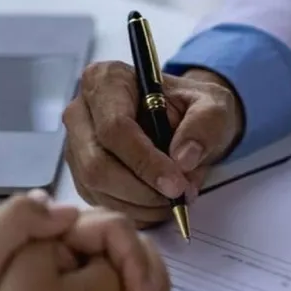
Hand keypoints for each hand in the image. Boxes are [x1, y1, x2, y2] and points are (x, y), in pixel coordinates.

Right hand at [63, 61, 243, 226]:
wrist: (186, 122)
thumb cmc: (193, 108)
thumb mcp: (213, 106)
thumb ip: (204, 125)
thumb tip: (183, 158)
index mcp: (107, 81)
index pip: (115, 128)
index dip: (145, 161)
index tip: (176, 184)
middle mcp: (81, 112)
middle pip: (97, 164)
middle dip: (142, 190)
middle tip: (179, 196)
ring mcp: (77, 145)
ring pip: (97, 187)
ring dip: (141, 204)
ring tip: (176, 197)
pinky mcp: (81, 173)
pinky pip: (101, 200)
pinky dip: (135, 210)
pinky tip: (159, 201)